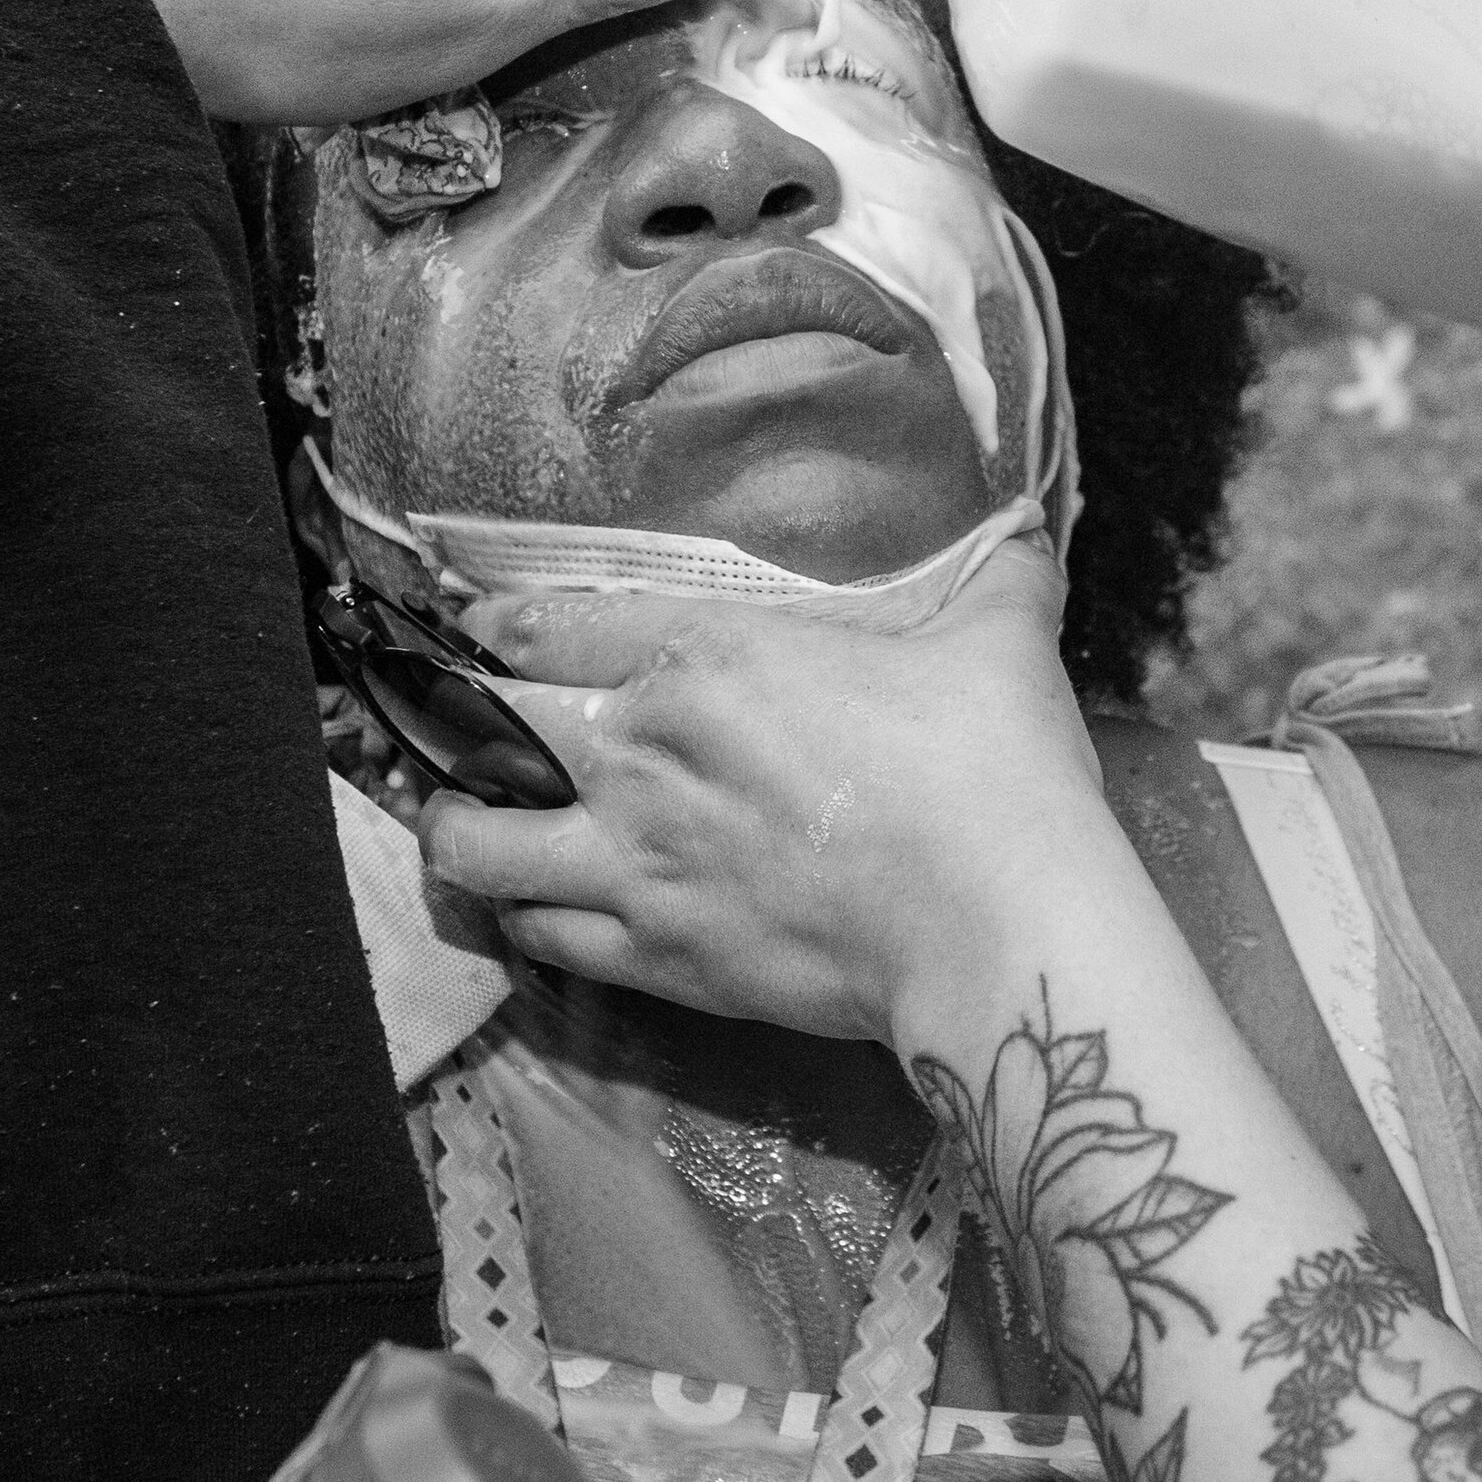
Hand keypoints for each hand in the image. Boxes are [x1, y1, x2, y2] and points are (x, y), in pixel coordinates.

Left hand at [412, 542, 1107, 1043]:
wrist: (994, 924)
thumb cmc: (992, 770)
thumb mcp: (999, 638)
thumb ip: (995, 575)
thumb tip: (1028, 525)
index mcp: (704, 656)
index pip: (546, 624)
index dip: (494, 621)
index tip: (475, 624)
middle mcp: (640, 753)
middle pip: (482, 724)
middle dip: (452, 718)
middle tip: (457, 721)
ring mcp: (634, 862)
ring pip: (478, 845)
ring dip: (458, 827)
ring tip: (467, 821)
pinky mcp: (654, 957)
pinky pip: (539, 936)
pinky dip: (522, 920)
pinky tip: (532, 909)